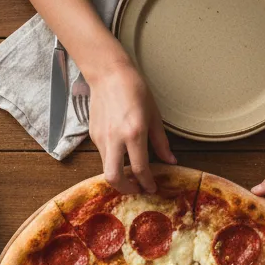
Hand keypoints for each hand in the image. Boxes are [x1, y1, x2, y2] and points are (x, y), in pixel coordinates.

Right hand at [86, 58, 175, 193]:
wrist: (108, 75)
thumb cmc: (135, 90)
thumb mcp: (153, 116)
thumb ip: (160, 142)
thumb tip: (170, 160)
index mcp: (134, 133)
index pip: (140, 169)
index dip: (147, 183)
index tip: (152, 188)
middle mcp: (115, 139)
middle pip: (114, 177)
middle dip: (126, 189)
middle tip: (137, 188)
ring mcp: (101, 138)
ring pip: (106, 169)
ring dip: (119, 176)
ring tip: (130, 174)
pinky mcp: (93, 136)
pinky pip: (103, 156)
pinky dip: (113, 161)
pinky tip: (121, 154)